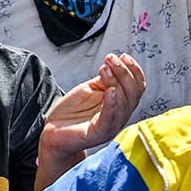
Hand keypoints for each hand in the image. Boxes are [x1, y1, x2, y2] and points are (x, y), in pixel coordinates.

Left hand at [38, 53, 144, 170]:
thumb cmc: (72, 112)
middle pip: (134, 93)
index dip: (133, 70)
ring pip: (125, 103)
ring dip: (116, 81)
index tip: (122, 56)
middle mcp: (120, 115)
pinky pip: (110, 118)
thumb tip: (114, 65)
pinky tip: (110, 91)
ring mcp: (111, 126)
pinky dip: (112, 103)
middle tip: (111, 59)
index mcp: (120, 104)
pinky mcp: (99, 134)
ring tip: (105, 69)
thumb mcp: (91, 89)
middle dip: (124, 72)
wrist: (53, 132)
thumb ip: (105, 80)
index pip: (137, 86)